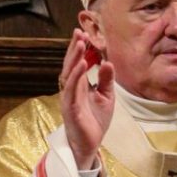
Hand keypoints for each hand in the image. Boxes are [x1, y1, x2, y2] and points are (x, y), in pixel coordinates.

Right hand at [58, 28, 114, 169]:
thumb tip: (107, 62)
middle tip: (80, 31)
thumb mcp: (106, 96)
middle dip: (75, 47)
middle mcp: (72, 88)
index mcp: (79, 84)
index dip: (80, 48)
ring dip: (75, 57)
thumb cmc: (95, 120)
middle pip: (71, 64)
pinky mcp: (70, 107)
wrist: (89, 145)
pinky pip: (72, 89)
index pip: (78, 62)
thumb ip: (106, 79)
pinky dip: (77, 76)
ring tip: (82, 43)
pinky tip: (82, 65)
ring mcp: (69, 97)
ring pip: (69, 73)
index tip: (85, 33)